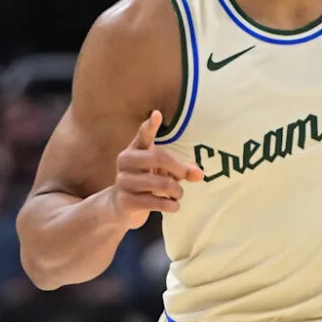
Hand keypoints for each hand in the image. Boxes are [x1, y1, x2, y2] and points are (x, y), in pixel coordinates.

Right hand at [110, 110, 203, 229]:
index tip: (157, 114)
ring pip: (160, 183)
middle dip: (178, 169)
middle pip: (158, 158)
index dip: (150, 126)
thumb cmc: (146, 182)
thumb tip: (200, 174)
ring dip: (177, 191)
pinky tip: (174, 206)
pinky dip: (171, 205)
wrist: (121, 207)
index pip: (143, 135)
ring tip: (178, 194)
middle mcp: (125, 162)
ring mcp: (123, 181)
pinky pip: (155, 202)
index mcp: (135, 149)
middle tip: (185, 177)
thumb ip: (181, 170)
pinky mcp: (125, 201)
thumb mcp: (163, 172)